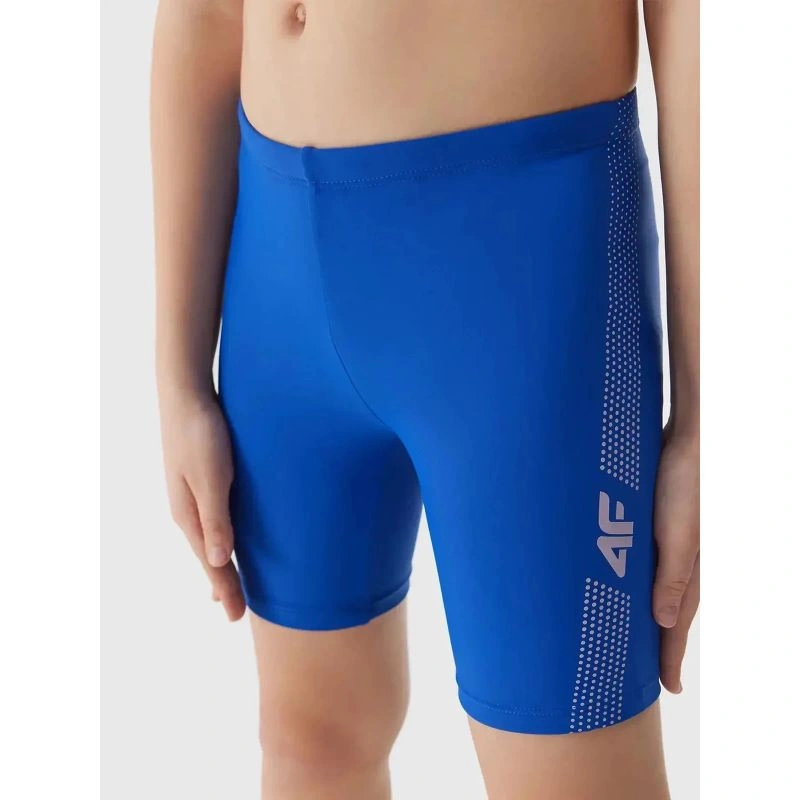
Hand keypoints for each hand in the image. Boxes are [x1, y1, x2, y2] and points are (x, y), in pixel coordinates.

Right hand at [160, 389, 245, 620]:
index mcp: (190, 514)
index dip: (226, 588)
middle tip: (236, 612)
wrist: (186, 393)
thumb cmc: (202, 434)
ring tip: (229, 584)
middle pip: (209, 554)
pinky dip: (221, 538)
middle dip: (223, 582)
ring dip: (221, 563)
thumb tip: (220, 561)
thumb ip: (217, 518)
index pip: (211, 561)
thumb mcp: (212, 477)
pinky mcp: (202, 478)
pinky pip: (213, 519)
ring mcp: (192, 494)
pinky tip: (226, 538)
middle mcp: (188, 509)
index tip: (238, 617)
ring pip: (210, 538)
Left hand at [652, 424, 698, 692]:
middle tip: (651, 671)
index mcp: (691, 570)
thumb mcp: (677, 534)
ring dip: (650, 613)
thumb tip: (662, 623)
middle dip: (662, 642)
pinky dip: (645, 582)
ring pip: (661, 588)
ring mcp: (673, 544)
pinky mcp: (661, 525)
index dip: (670, 656)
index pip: (677, 624)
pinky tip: (632, 583)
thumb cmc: (684, 484)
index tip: (666, 688)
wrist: (690, 439)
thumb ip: (671, 577)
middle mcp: (685, 561)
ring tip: (639, 636)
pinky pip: (654, 564)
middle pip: (671, 611)